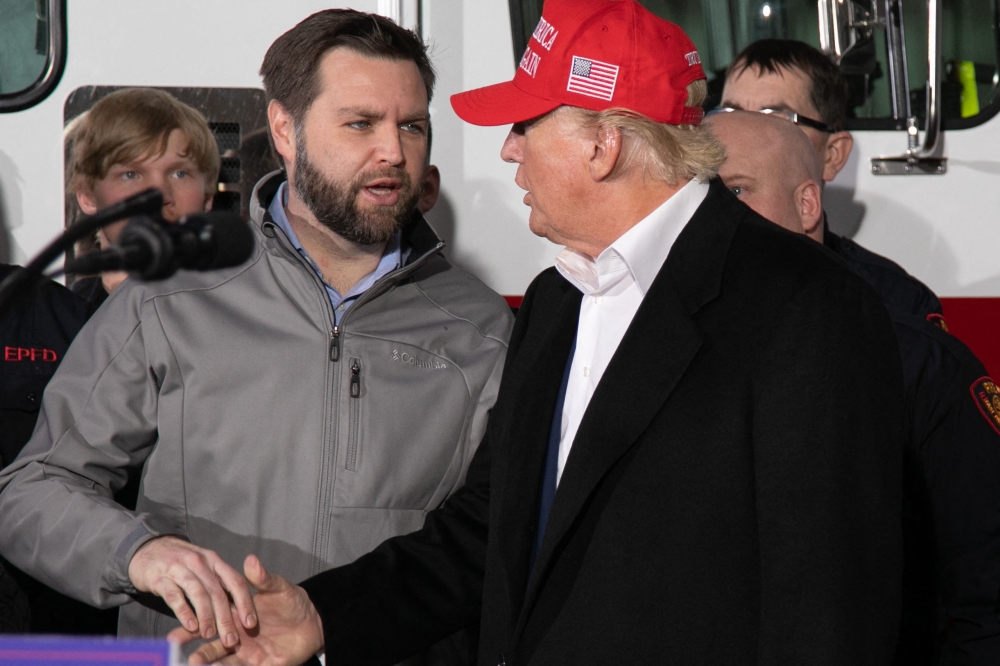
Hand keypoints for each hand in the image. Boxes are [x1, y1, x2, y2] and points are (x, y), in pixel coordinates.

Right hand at [129, 535, 256, 646]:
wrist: (148, 549)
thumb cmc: (182, 564)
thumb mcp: (204, 567)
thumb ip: (219, 584)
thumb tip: (238, 610)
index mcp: (214, 561)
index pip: (235, 581)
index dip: (245, 603)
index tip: (251, 623)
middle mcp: (200, 562)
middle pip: (218, 591)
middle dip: (226, 617)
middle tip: (231, 639)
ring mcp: (179, 569)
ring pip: (198, 593)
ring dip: (206, 616)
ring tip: (210, 635)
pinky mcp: (160, 578)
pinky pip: (174, 595)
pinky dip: (184, 611)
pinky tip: (190, 626)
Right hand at [168, 554, 323, 665]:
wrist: (314, 624)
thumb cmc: (294, 603)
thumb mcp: (279, 589)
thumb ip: (264, 579)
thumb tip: (250, 560)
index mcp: (237, 611)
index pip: (212, 611)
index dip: (196, 614)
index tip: (181, 615)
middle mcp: (236, 631)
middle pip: (209, 637)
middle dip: (191, 639)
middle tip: (173, 642)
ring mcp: (245, 649)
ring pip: (219, 656)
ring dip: (205, 658)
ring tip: (191, 661)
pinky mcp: (256, 663)